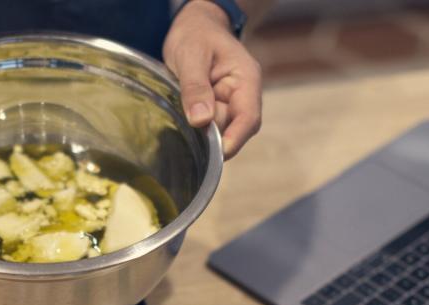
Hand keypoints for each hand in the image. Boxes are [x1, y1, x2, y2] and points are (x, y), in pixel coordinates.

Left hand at [163, 0, 262, 158]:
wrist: (195, 26)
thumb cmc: (196, 34)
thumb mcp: (191, 56)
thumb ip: (195, 87)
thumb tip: (201, 120)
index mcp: (246, 80)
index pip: (249, 117)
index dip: (235, 138)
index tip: (219, 154)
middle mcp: (242, 96)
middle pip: (232, 129)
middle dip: (210, 135)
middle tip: (184, 130)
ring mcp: (230, 104)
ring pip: (218, 131)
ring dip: (200, 131)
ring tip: (180, 115)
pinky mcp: (216, 110)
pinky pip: (208, 126)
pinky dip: (195, 127)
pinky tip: (181, 120)